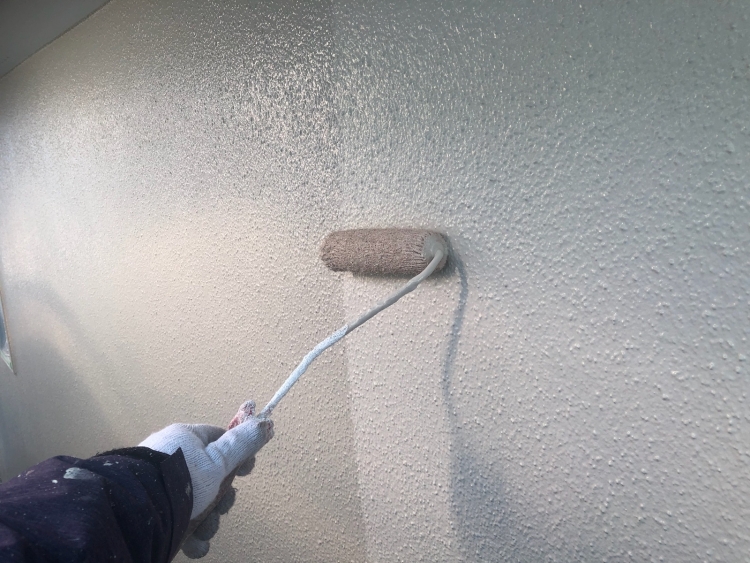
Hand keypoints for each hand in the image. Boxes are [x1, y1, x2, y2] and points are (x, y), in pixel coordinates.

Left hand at [139, 400, 272, 556]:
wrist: (136, 510)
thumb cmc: (180, 478)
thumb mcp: (218, 460)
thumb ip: (242, 445)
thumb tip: (264, 423)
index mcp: (186, 440)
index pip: (219, 439)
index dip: (237, 455)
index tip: (247, 471)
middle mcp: (173, 460)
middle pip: (211, 476)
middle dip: (222, 497)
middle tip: (222, 506)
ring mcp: (161, 486)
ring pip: (198, 502)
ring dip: (209, 520)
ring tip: (204, 529)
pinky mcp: (154, 511)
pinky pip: (180, 521)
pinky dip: (191, 534)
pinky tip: (194, 542)